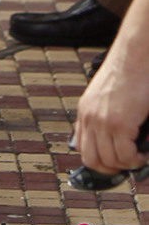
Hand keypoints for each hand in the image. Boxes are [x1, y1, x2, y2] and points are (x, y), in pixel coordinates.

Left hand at [75, 54, 148, 176]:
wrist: (135, 54)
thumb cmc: (128, 72)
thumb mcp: (107, 95)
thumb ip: (104, 115)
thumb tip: (116, 141)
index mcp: (85, 110)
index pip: (82, 147)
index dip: (99, 160)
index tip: (115, 162)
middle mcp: (89, 117)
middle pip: (91, 160)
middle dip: (111, 169)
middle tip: (128, 164)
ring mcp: (102, 121)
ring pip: (109, 161)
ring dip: (126, 164)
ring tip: (139, 157)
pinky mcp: (119, 123)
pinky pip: (125, 156)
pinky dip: (136, 160)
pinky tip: (144, 153)